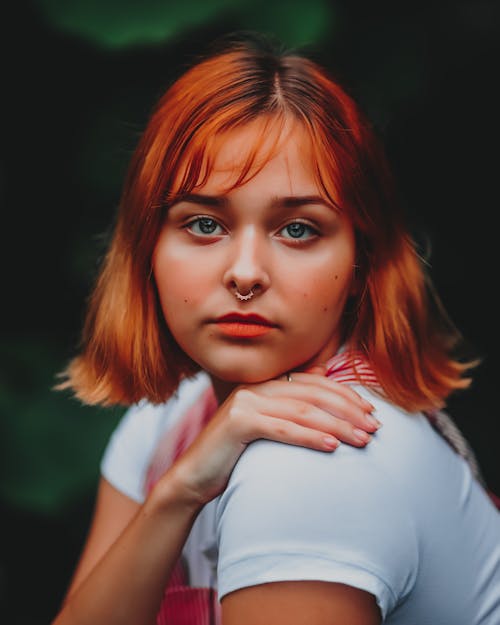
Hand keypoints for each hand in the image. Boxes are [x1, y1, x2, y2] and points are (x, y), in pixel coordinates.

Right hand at [161, 365, 378, 505]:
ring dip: (337, 425)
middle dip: (348, 410)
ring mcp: (245, 401)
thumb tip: (325, 380)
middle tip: (375, 428)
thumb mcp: (267, 425)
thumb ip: (292, 404)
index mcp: (265, 384)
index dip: (345, 395)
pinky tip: (332, 446)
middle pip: (313, 394)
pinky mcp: (238, 421)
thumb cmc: (236, 454)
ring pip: (302, 410)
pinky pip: (282, 428)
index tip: (370, 411)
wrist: (194, 476)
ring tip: (362, 440)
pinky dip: (310, 436)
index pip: (314, 383)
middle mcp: (256, 387)